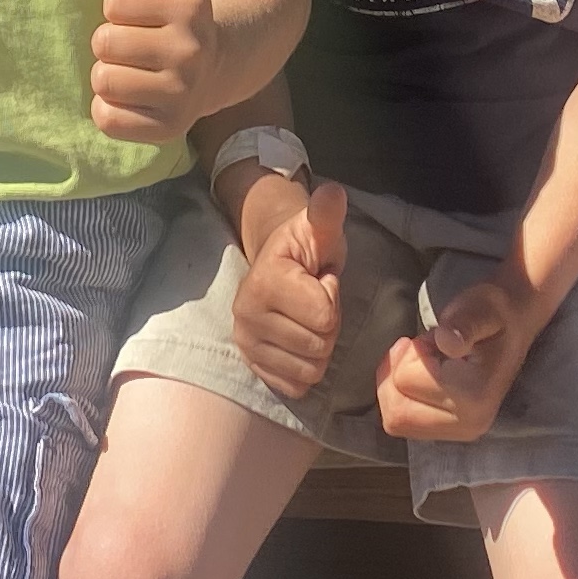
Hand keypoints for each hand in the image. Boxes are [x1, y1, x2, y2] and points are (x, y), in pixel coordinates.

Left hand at [91, 0, 218, 142]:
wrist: (214, 70)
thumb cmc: (180, 17)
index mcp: (190, 5)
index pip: (113, 3)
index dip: (119, 8)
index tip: (143, 15)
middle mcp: (191, 50)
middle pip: (103, 43)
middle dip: (112, 44)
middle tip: (138, 47)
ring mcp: (181, 93)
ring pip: (102, 80)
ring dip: (110, 76)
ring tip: (136, 72)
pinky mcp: (166, 129)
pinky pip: (107, 118)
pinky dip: (111, 111)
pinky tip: (134, 100)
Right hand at [229, 176, 348, 398]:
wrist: (278, 264)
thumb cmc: (306, 248)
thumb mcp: (320, 228)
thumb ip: (327, 214)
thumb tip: (332, 192)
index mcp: (265, 281)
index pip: (325, 316)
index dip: (331, 296)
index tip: (319, 280)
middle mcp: (245, 314)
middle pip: (319, 346)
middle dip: (327, 325)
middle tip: (313, 302)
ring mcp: (245, 342)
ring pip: (310, 370)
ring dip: (318, 348)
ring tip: (306, 319)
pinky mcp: (251, 364)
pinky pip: (295, 386)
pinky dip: (304, 368)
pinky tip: (297, 340)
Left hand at [376, 275, 531, 443]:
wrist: (514, 324)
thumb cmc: (493, 314)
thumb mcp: (480, 308)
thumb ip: (464, 324)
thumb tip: (449, 342)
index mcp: (475, 398)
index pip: (405, 380)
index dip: (412, 351)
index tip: (439, 338)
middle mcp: (469, 425)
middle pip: (396, 411)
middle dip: (398, 374)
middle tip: (427, 351)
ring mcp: (460, 433)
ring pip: (396, 421)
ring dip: (399, 386)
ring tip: (428, 365)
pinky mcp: (449, 432)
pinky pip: (403, 423)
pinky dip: (402, 398)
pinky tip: (424, 379)